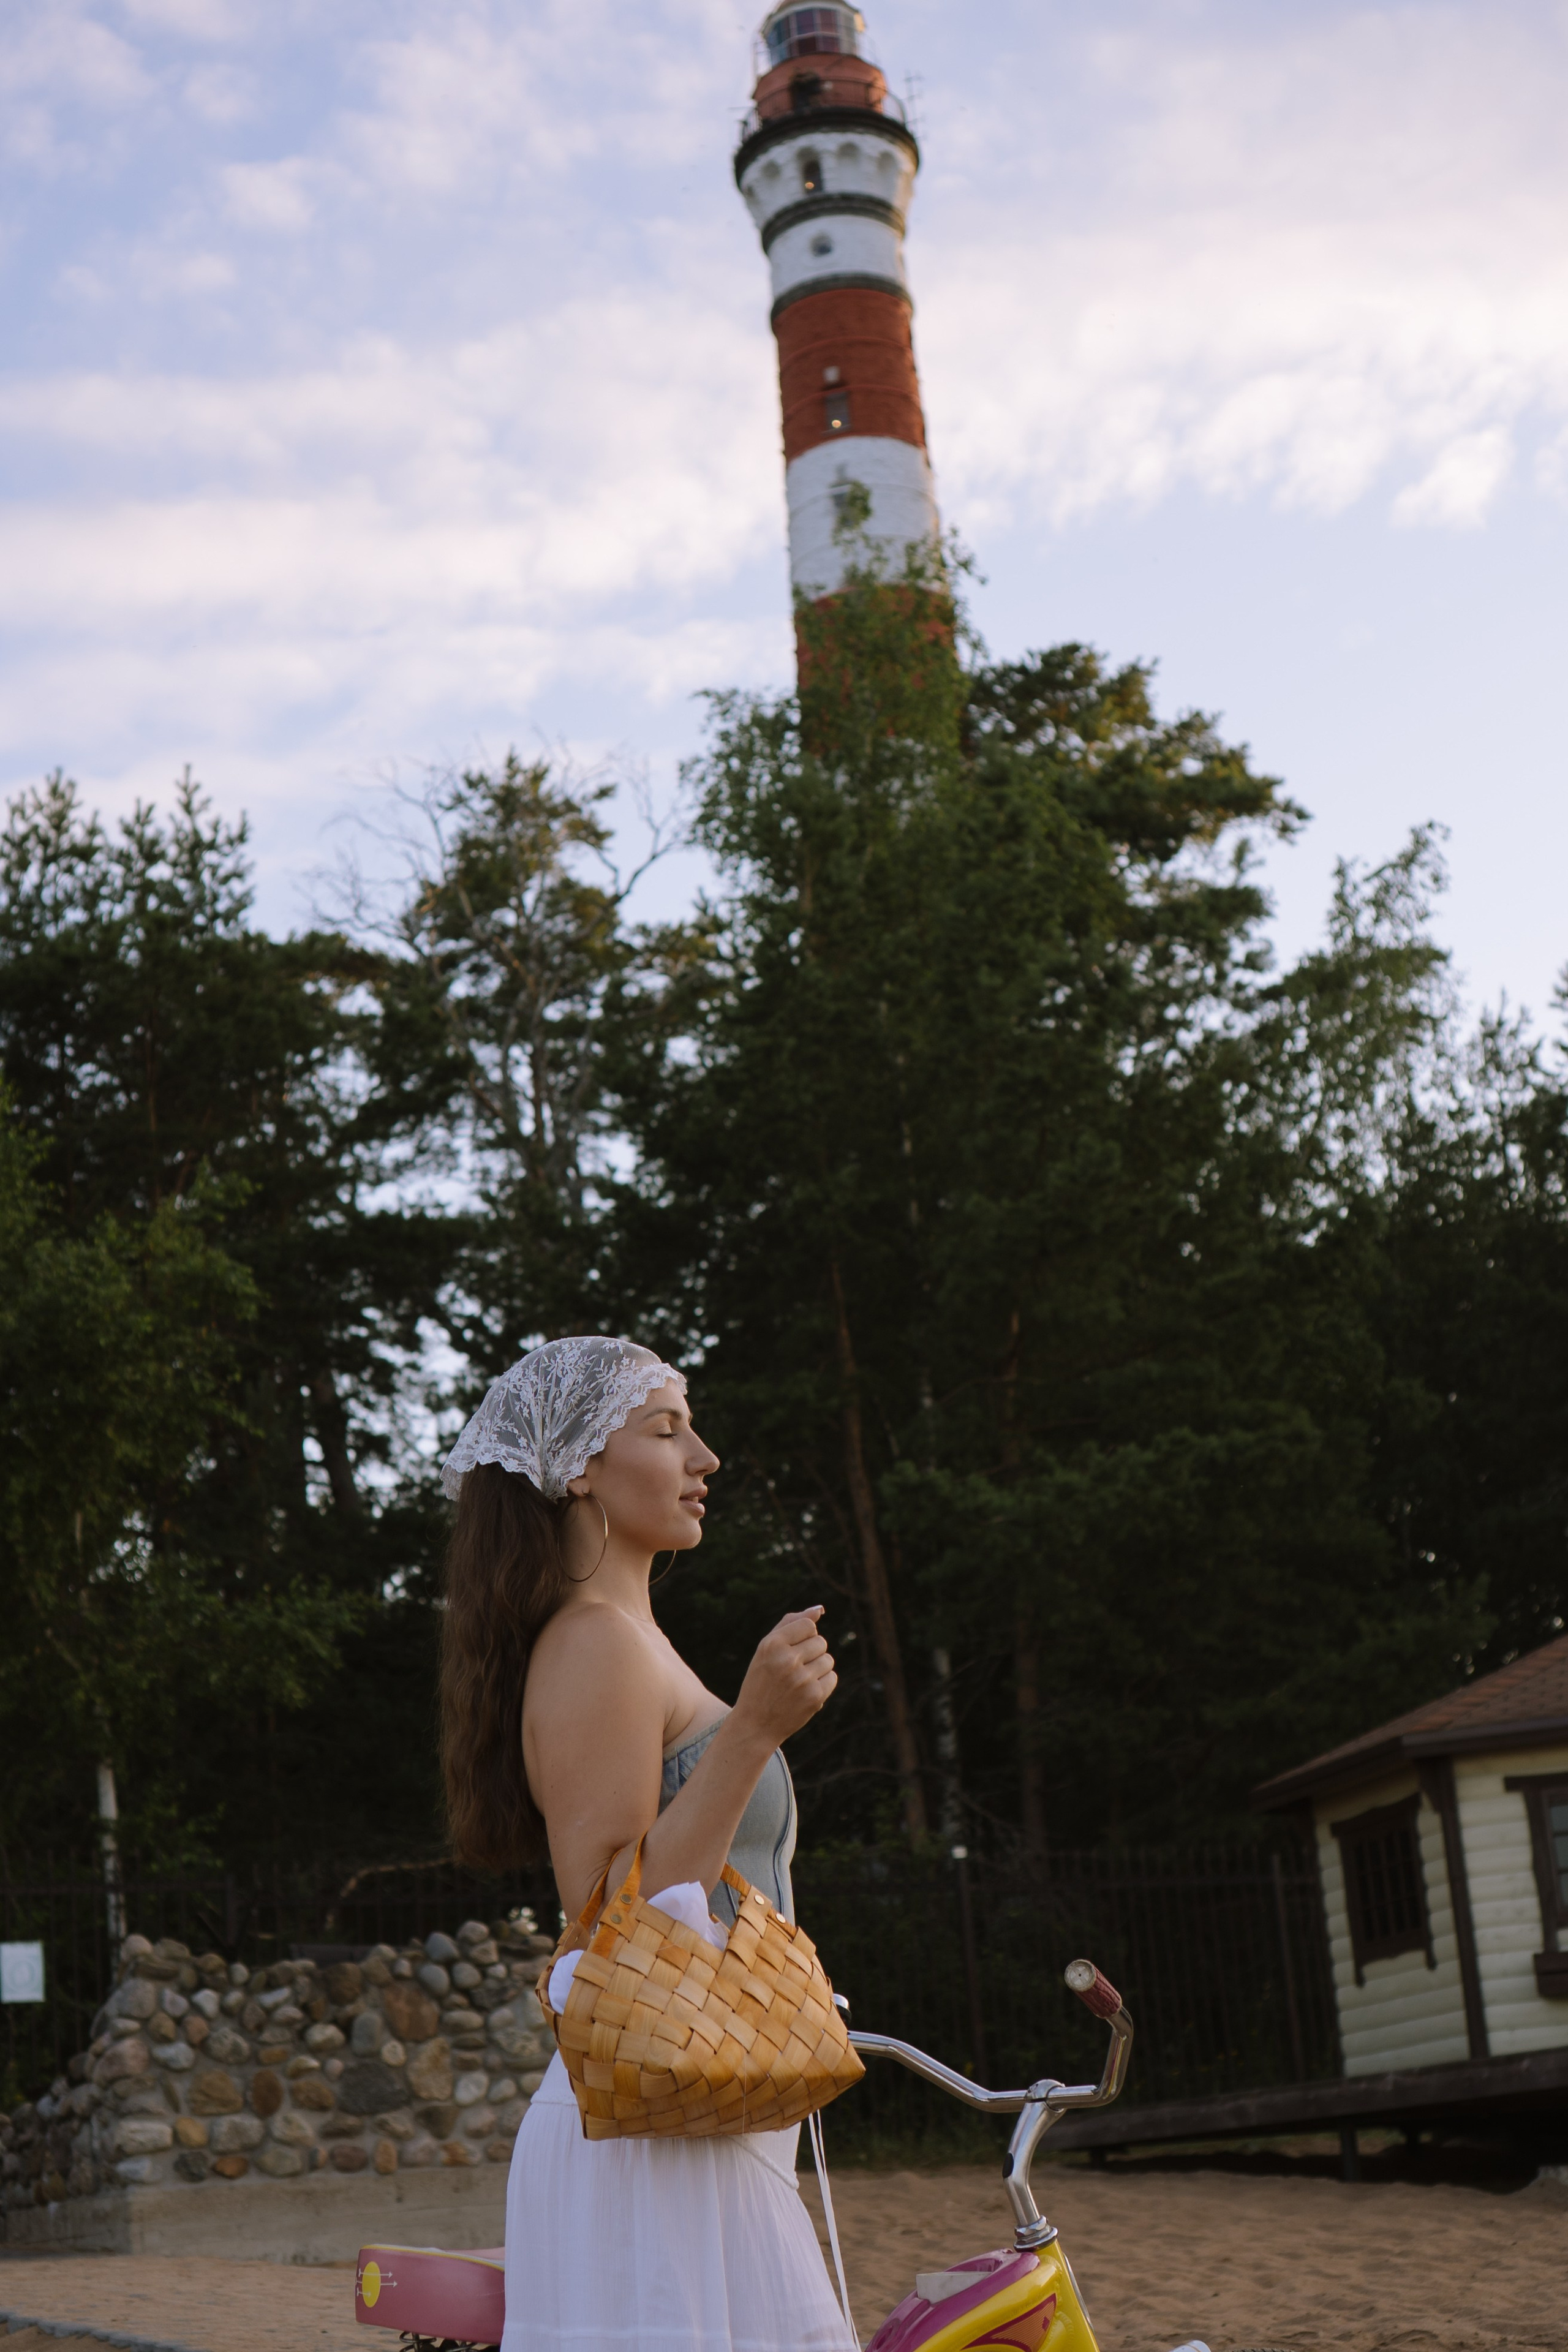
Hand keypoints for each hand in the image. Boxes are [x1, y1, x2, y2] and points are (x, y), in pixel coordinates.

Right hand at [732, 1607, 836, 1746]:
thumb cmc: (761, 1681)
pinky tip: (806, 1692)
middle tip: (793, 1669)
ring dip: (818, 1669)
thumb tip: (819, 1609)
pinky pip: (832, 1678)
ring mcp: (802, 1679)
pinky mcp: (815, 1696)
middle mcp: (787, 1660)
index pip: (808, 1625)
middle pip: (821, 1642)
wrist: (756, 1724)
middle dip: (811, 1653)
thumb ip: (790, 1624)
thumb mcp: (767, 1649)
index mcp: (772, 1644)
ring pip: (828, 1660)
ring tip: (798, 1681)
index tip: (791, 1650)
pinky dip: (823, 1684)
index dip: (803, 1636)